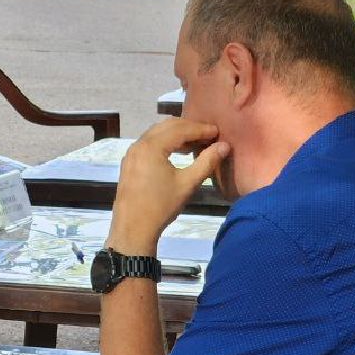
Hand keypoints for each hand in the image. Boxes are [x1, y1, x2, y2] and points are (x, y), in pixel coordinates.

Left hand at [109, 119, 227, 252]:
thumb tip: (224, 146)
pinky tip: (178, 152)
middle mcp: (139, 144)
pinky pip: (150, 143)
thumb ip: (207, 162)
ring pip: (157, 133)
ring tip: (197, 143)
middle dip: (189, 128)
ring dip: (177, 134)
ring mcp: (132, 153)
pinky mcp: (130, 162)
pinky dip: (165, 142)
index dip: (200, 129)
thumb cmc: (161, 205)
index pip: (180, 129)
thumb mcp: (187, 183)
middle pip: (167, 126)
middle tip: (209, 135)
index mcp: (151, 146)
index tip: (217, 131)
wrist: (133, 228)